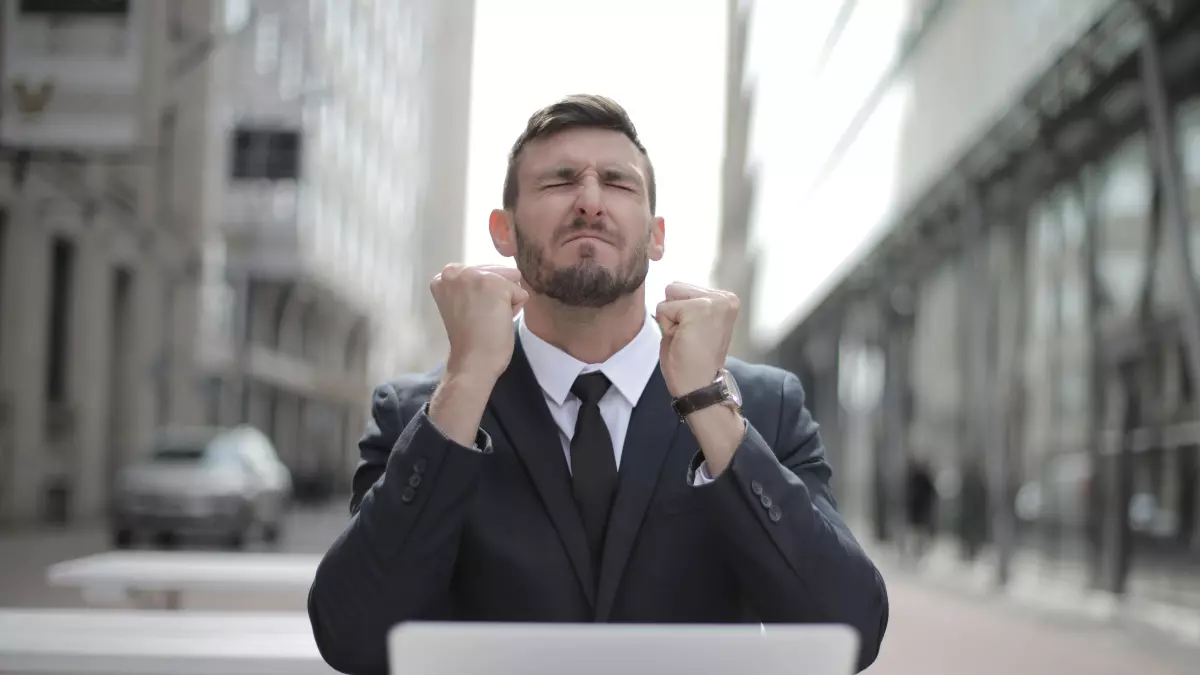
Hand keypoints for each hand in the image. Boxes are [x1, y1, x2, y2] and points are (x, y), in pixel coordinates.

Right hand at [430, 264, 528, 382]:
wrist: (472, 362)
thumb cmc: (470, 339)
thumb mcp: (463, 302)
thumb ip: (473, 286)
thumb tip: (514, 273)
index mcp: (444, 276)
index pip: (481, 272)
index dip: (484, 295)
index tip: (471, 313)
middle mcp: (455, 270)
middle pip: (497, 272)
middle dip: (496, 295)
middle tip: (480, 319)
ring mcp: (475, 275)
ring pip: (510, 281)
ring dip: (506, 301)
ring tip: (488, 320)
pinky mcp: (496, 285)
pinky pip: (521, 293)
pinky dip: (515, 309)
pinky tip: (497, 322)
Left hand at [654, 282, 738, 397]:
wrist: (699, 387)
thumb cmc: (692, 361)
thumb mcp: (693, 324)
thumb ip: (687, 303)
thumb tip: (670, 286)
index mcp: (726, 300)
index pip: (682, 289)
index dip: (679, 314)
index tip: (695, 336)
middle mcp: (725, 297)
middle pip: (675, 288)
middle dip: (674, 314)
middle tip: (689, 339)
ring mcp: (714, 302)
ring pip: (669, 296)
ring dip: (670, 320)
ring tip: (687, 339)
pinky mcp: (699, 309)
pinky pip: (663, 309)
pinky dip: (666, 327)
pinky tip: (684, 341)